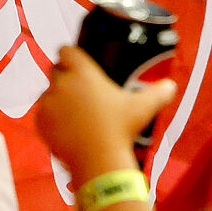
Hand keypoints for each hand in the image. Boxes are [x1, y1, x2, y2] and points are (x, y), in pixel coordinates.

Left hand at [35, 45, 176, 182]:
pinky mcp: (40, 122)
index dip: (69, 53)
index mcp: (83, 72)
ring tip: (72, 111)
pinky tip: (63, 125)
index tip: (76, 61)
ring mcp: (48, 102)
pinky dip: (50, 118)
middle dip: (64, 75)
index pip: (66, 50)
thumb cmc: (120, 129)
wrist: (98, 160)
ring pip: (48, 92)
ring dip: (57, 97)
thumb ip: (160, 93)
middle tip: (79, 88)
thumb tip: (171, 86)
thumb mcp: (144, 108)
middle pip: (55, 69)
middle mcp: (62, 83)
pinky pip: (42, 113)